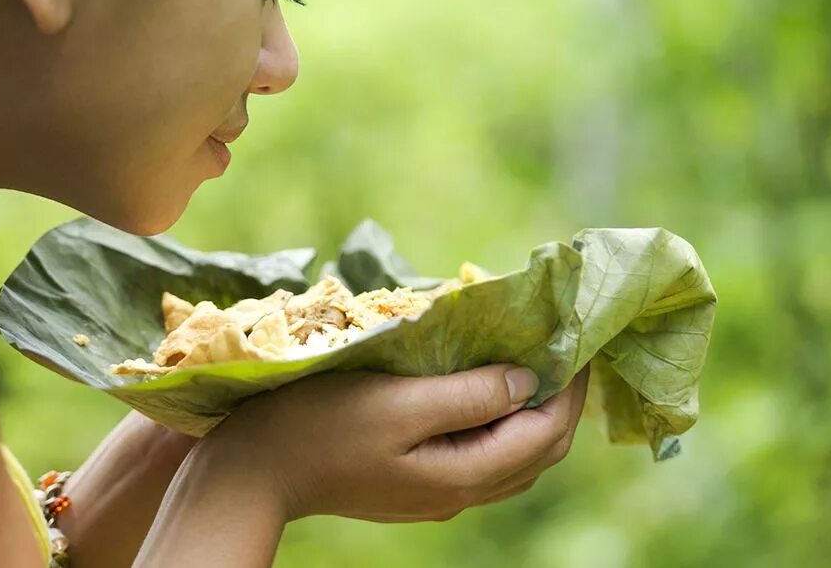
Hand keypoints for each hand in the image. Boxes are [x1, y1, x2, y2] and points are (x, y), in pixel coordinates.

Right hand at [201, 364, 588, 522]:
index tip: (578, 338)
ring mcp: (438, 493)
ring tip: (537, 359)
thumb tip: (526, 380)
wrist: (252, 473)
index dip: (570, 387)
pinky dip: (501, 421)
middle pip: (539, 451)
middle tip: (567, 345)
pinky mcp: (417, 483)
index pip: (546, 433)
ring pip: (514, 457)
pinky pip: (483, 454)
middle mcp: (459, 493)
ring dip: (534, 411)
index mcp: (462, 476)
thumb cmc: (318, 427)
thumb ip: (468, 395)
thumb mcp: (397, 403)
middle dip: (561, 399)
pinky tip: (490, 387)